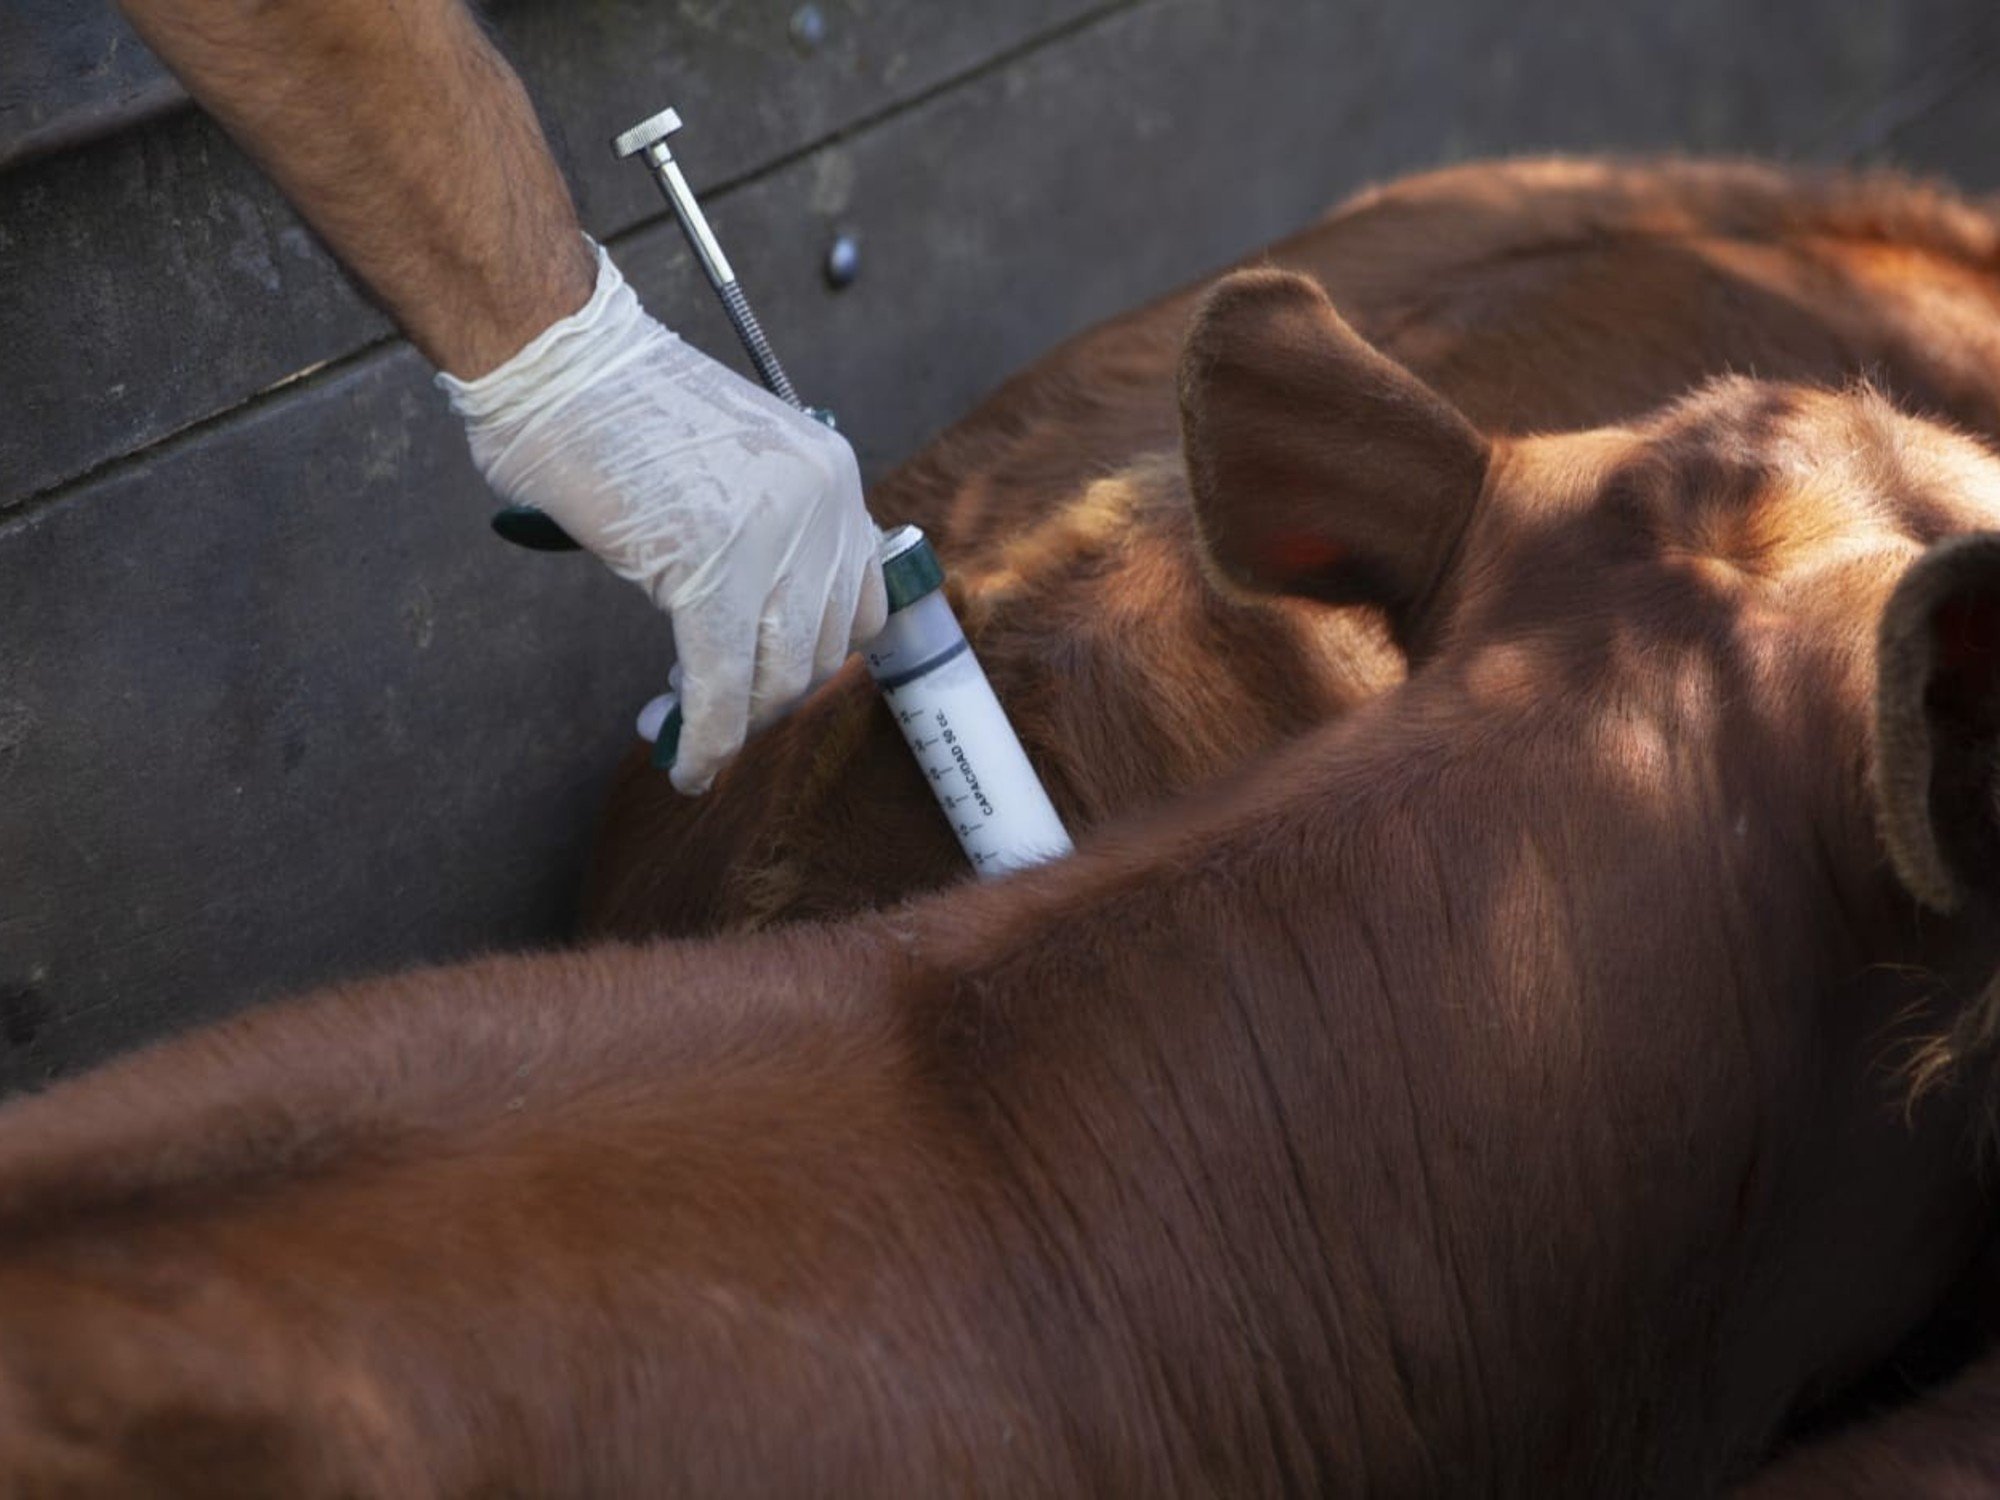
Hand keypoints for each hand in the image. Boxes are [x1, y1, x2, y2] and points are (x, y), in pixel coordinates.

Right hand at [439, 241, 886, 792]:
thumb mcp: (735, 465)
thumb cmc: (615, 409)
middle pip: (826, 647)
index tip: (771, 681)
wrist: (555, 355)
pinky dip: (708, 739)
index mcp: (832, 475)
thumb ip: (771, 531)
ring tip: (694, 732)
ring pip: (779, 676)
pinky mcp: (710, 570)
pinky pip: (723, 685)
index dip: (815, 656)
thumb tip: (765, 625)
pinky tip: (686, 765)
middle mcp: (822, 503)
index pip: (861, 599)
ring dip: (740, 722)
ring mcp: (772, 537)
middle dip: (773, 696)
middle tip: (723, 714)